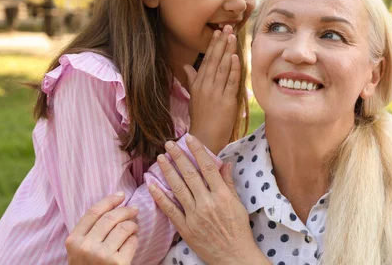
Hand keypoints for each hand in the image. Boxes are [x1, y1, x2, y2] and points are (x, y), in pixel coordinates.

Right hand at [65, 193, 138, 264]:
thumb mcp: (79, 250)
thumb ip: (88, 232)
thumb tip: (113, 206)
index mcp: (73, 240)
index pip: (93, 212)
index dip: (109, 200)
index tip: (120, 195)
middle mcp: (86, 246)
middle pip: (110, 217)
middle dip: (125, 210)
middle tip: (134, 209)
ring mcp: (102, 255)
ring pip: (124, 228)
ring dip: (132, 225)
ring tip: (133, 228)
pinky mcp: (118, 263)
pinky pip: (132, 242)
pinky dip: (134, 239)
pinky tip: (132, 242)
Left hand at [149, 135, 267, 264]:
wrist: (234, 257)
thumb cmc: (238, 230)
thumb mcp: (238, 204)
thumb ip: (229, 183)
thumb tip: (226, 163)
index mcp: (222, 196)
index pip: (208, 167)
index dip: (197, 151)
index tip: (189, 138)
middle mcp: (207, 203)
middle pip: (190, 174)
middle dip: (178, 156)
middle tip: (169, 144)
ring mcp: (195, 216)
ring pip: (178, 188)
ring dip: (168, 171)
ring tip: (160, 157)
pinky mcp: (185, 228)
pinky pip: (170, 210)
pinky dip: (160, 196)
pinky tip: (152, 184)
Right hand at [184, 24, 240, 153]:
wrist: (204, 137)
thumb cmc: (200, 118)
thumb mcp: (193, 97)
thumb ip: (191, 79)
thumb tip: (186, 66)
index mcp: (198, 84)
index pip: (206, 60)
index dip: (212, 45)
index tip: (217, 32)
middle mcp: (205, 86)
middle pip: (214, 60)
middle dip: (221, 43)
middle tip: (227, 27)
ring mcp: (216, 93)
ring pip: (223, 68)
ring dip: (228, 51)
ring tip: (232, 37)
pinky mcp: (226, 101)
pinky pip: (231, 81)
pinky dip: (234, 69)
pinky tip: (236, 57)